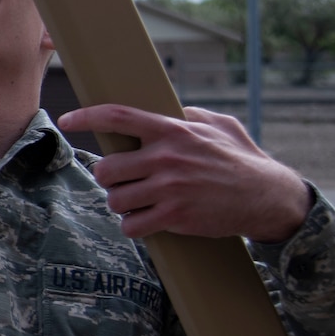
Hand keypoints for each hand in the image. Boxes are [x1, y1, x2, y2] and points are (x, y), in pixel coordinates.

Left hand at [57, 104, 312, 242]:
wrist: (268, 197)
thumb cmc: (242, 158)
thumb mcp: (219, 125)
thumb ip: (188, 114)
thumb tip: (164, 109)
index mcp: (173, 131)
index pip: (118, 116)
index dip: (86, 117)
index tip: (66, 120)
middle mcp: (166, 158)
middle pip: (105, 169)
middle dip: (110, 178)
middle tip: (125, 181)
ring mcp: (169, 189)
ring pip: (115, 199)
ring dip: (122, 204)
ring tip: (140, 202)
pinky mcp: (175, 217)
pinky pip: (132, 225)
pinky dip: (135, 226)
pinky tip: (147, 222)